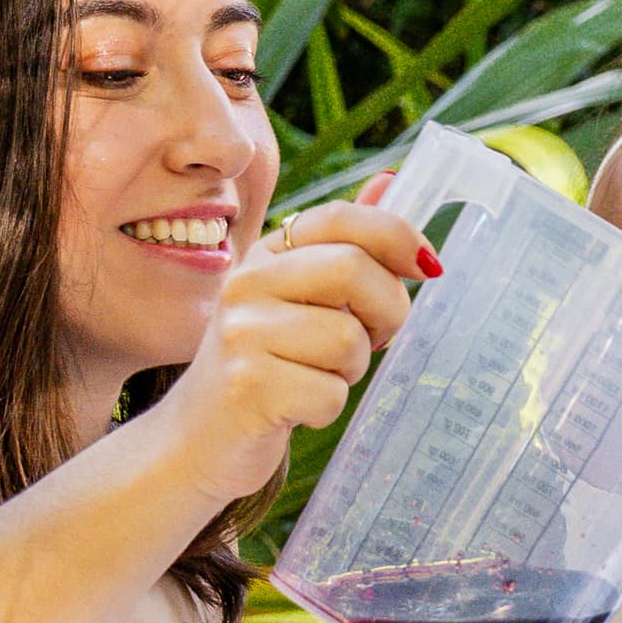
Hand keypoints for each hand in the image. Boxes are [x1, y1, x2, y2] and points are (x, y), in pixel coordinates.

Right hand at [146, 199, 431, 496]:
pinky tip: (296, 409)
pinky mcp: (248, 386)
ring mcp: (241, 334)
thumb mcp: (294, 299)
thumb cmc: (261, 367)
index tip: (427, 265)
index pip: (340, 218)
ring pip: (348, 339)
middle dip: (387, 310)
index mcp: (264, 255)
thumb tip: (392, 182)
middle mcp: (246, 284)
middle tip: (375, 338)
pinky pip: (329, 393)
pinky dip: (327, 408)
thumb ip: (342, 244)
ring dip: (351, 369)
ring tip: (316, 376)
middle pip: (353, 270)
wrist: (194, 440)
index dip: (396, 235)